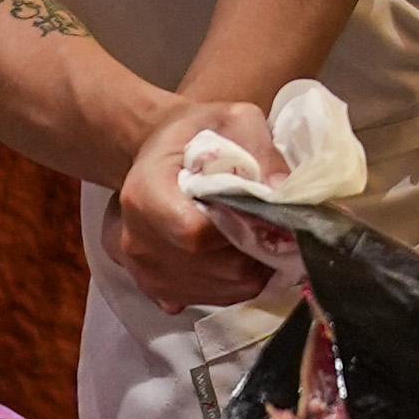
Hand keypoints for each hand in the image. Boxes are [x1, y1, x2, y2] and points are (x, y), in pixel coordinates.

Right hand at [104, 97, 284, 313]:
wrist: (160, 152)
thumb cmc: (196, 132)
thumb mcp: (234, 119)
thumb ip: (260, 148)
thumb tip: (283, 191)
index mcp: (145, 192)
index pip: (194, 233)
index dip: (239, 229)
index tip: (265, 212)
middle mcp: (134, 240)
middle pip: (210, 266)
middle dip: (253, 250)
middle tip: (271, 225)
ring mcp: (142, 270)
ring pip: (216, 290)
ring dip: (247, 269)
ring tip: (253, 235)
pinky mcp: (153, 289)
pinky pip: (206, 299)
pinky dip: (232, 283)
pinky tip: (235, 252)